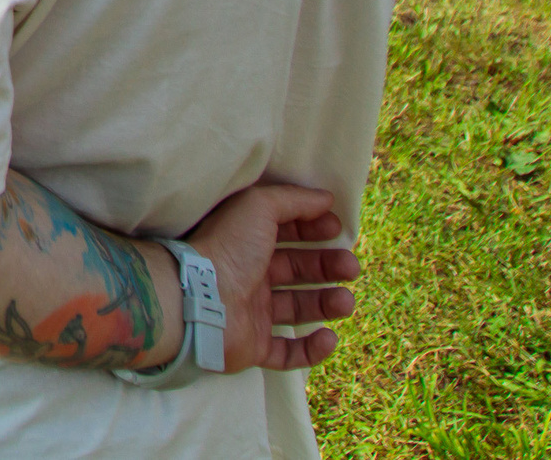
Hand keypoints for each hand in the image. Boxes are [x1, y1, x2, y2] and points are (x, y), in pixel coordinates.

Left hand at [185, 184, 359, 371]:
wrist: (199, 301)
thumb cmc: (228, 248)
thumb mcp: (259, 207)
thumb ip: (293, 199)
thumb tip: (326, 198)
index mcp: (247, 242)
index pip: (286, 233)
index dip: (313, 229)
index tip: (337, 228)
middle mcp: (249, 275)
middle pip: (296, 270)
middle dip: (327, 266)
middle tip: (351, 267)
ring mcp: (251, 312)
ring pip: (297, 309)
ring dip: (326, 304)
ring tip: (345, 302)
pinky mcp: (253, 347)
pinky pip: (287, 352)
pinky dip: (311, 349)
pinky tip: (328, 337)